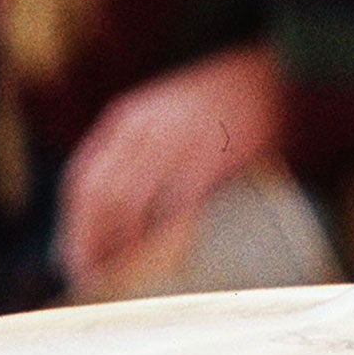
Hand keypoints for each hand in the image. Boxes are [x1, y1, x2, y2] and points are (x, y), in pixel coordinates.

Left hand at [56, 43, 282, 296]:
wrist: (280, 71)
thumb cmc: (226, 103)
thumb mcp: (168, 115)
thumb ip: (142, 153)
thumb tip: (122, 215)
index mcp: (127, 119)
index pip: (82, 179)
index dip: (75, 225)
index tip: (73, 261)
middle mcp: (143, 128)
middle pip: (99, 196)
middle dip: (90, 243)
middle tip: (94, 283)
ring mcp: (177, 140)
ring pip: (131, 202)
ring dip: (122, 247)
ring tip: (124, 283)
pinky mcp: (215, 154)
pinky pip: (179, 203)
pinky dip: (167, 235)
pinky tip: (165, 262)